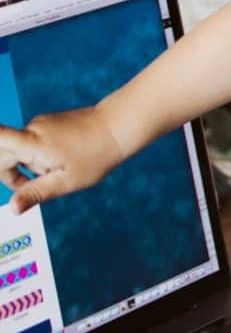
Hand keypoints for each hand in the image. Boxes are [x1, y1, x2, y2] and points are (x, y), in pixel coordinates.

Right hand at [0, 105, 126, 211]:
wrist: (118, 127)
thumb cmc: (95, 156)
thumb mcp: (66, 182)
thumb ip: (36, 194)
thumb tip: (12, 208)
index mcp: (33, 144)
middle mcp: (32, 129)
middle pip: (3, 154)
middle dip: (10, 175)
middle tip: (34, 186)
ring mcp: (39, 124)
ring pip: (18, 150)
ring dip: (27, 166)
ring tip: (57, 171)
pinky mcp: (47, 123)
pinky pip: (30, 143)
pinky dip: (36, 157)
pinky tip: (60, 162)